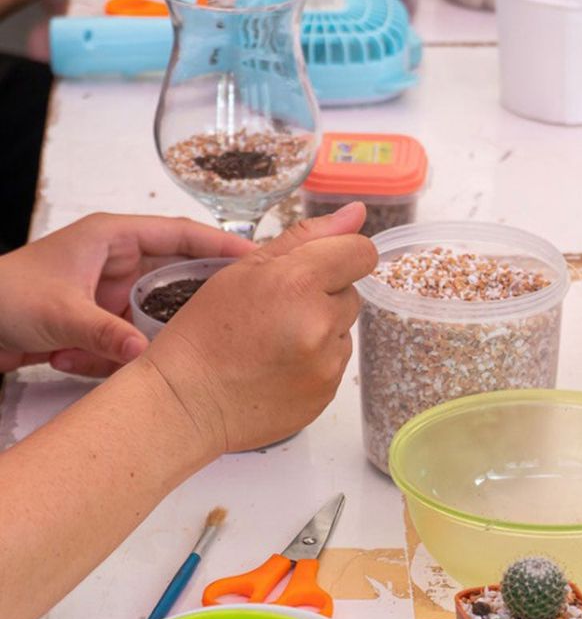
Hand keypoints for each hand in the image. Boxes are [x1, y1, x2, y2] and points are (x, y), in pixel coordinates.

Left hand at [0, 214, 253, 376]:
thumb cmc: (1, 297)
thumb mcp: (58, 313)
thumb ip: (106, 333)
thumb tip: (146, 353)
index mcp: (113, 237)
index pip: (182, 234)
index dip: (222, 244)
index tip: (259, 260)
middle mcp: (118, 261)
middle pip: (179, 275)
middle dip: (194, 302)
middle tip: (234, 318)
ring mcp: (111, 293)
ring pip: (155, 316)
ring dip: (138, 339)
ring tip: (121, 350)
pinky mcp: (103, 322)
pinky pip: (131, 340)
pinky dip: (111, 357)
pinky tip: (73, 359)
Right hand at [141, 203, 376, 453]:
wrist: (185, 404)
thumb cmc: (203, 334)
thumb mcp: (243, 270)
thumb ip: (306, 238)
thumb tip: (357, 214)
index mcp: (299, 284)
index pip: (360, 253)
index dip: (341, 254)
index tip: (318, 266)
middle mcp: (321, 325)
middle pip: (351, 293)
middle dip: (321, 296)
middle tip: (275, 311)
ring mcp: (327, 365)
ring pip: (343, 331)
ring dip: (319, 330)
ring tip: (272, 342)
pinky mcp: (328, 394)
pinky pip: (335, 364)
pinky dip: (314, 361)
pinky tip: (276, 366)